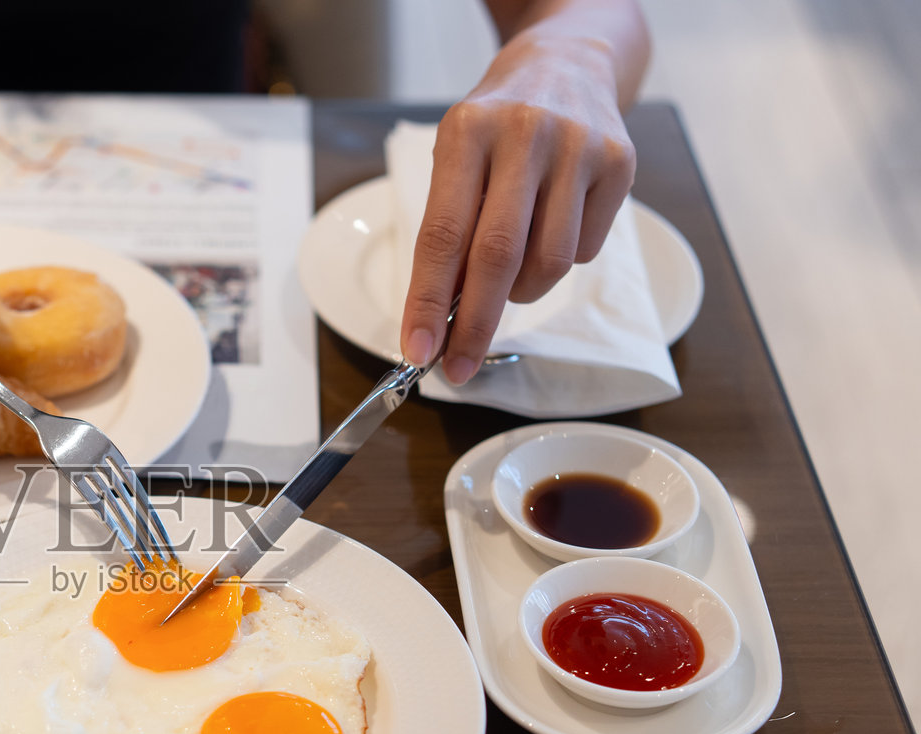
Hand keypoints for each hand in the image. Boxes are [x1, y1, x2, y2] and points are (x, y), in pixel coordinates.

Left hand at [400, 34, 634, 383]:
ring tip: (509, 271)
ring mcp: (579, 148)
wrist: (567, 62)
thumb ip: (448, 231)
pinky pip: (585, 250)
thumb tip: (440, 319)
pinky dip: (560, 261)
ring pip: (548, 263)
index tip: (417, 351)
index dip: (429, 302)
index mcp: (468, 132)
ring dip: (520, 292)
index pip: (443, 236)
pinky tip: (551, 225)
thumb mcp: (455, 158)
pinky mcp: (620, 163)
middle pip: (498, 257)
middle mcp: (526, 135)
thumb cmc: (497, 127)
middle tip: (458, 366)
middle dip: (474, 324)